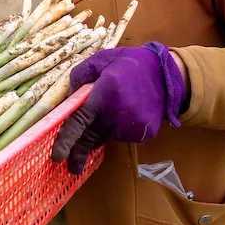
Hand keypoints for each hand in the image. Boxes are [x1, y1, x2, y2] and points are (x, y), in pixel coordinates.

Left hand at [50, 42, 187, 174]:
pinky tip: (122, 116)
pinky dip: (115, 130)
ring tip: (103, 119)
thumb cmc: (132, 64)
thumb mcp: (102, 59)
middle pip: (90, 139)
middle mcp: (117, 116)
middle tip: (70, 165)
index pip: (80, 121)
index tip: (56, 156)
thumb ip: (81, 75)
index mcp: (104, 96)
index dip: (66, 140)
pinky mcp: (143, 135)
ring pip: (104, 138)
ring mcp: (131, 128)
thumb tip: (68, 96)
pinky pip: (120, 136)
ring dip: (97, 135)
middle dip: (78, 153)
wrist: (169, 76)